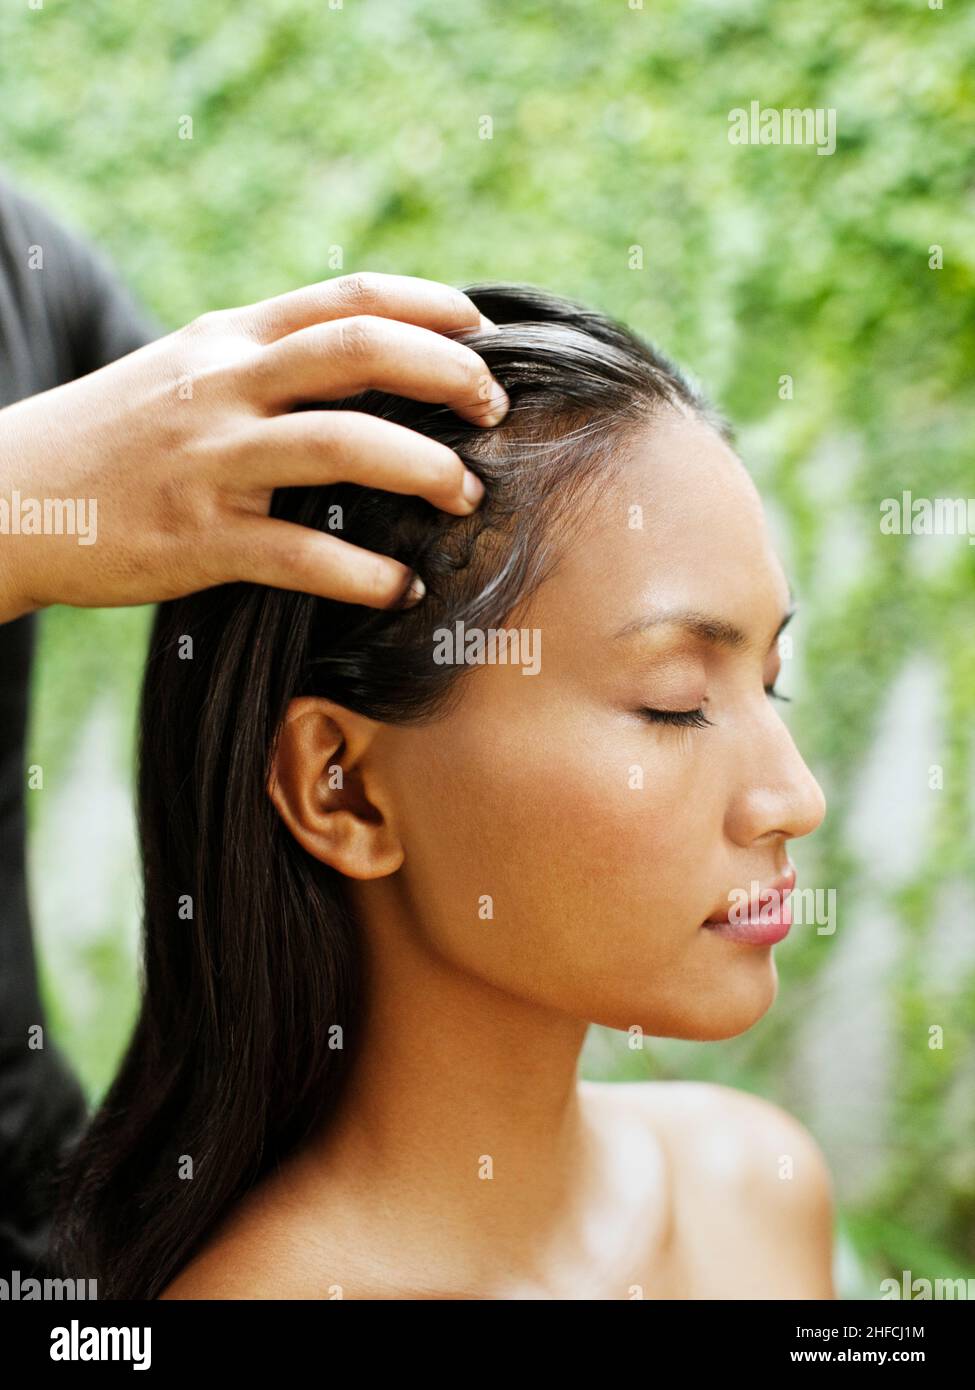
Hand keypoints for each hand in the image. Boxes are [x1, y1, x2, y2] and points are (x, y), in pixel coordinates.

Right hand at [0, 272, 508, 623]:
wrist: (8, 496)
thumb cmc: (114, 438)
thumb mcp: (185, 373)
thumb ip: (266, 363)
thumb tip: (367, 366)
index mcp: (227, 338)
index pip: (347, 299)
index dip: (428, 308)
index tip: (481, 332)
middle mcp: (224, 385)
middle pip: (360, 353)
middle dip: (446, 376)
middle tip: (493, 410)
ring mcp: (211, 461)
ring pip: (343, 446)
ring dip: (424, 469)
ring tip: (464, 495)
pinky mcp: (198, 538)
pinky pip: (302, 555)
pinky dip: (365, 575)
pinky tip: (400, 587)